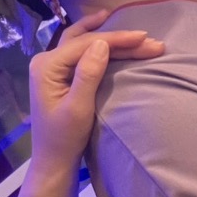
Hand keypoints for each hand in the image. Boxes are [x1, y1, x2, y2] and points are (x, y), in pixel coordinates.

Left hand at [14, 10, 163, 196]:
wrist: (54, 160)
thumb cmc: (64, 138)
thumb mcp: (78, 108)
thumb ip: (88, 74)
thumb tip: (101, 43)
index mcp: (46, 66)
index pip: (84, 44)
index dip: (116, 39)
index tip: (144, 37)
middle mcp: (46, 61)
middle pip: (85, 41)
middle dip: (118, 40)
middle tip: (150, 40)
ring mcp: (52, 67)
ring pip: (83, 44)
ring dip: (110, 39)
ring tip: (137, 36)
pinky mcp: (60, 75)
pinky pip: (81, 53)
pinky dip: (101, 47)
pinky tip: (112, 39)